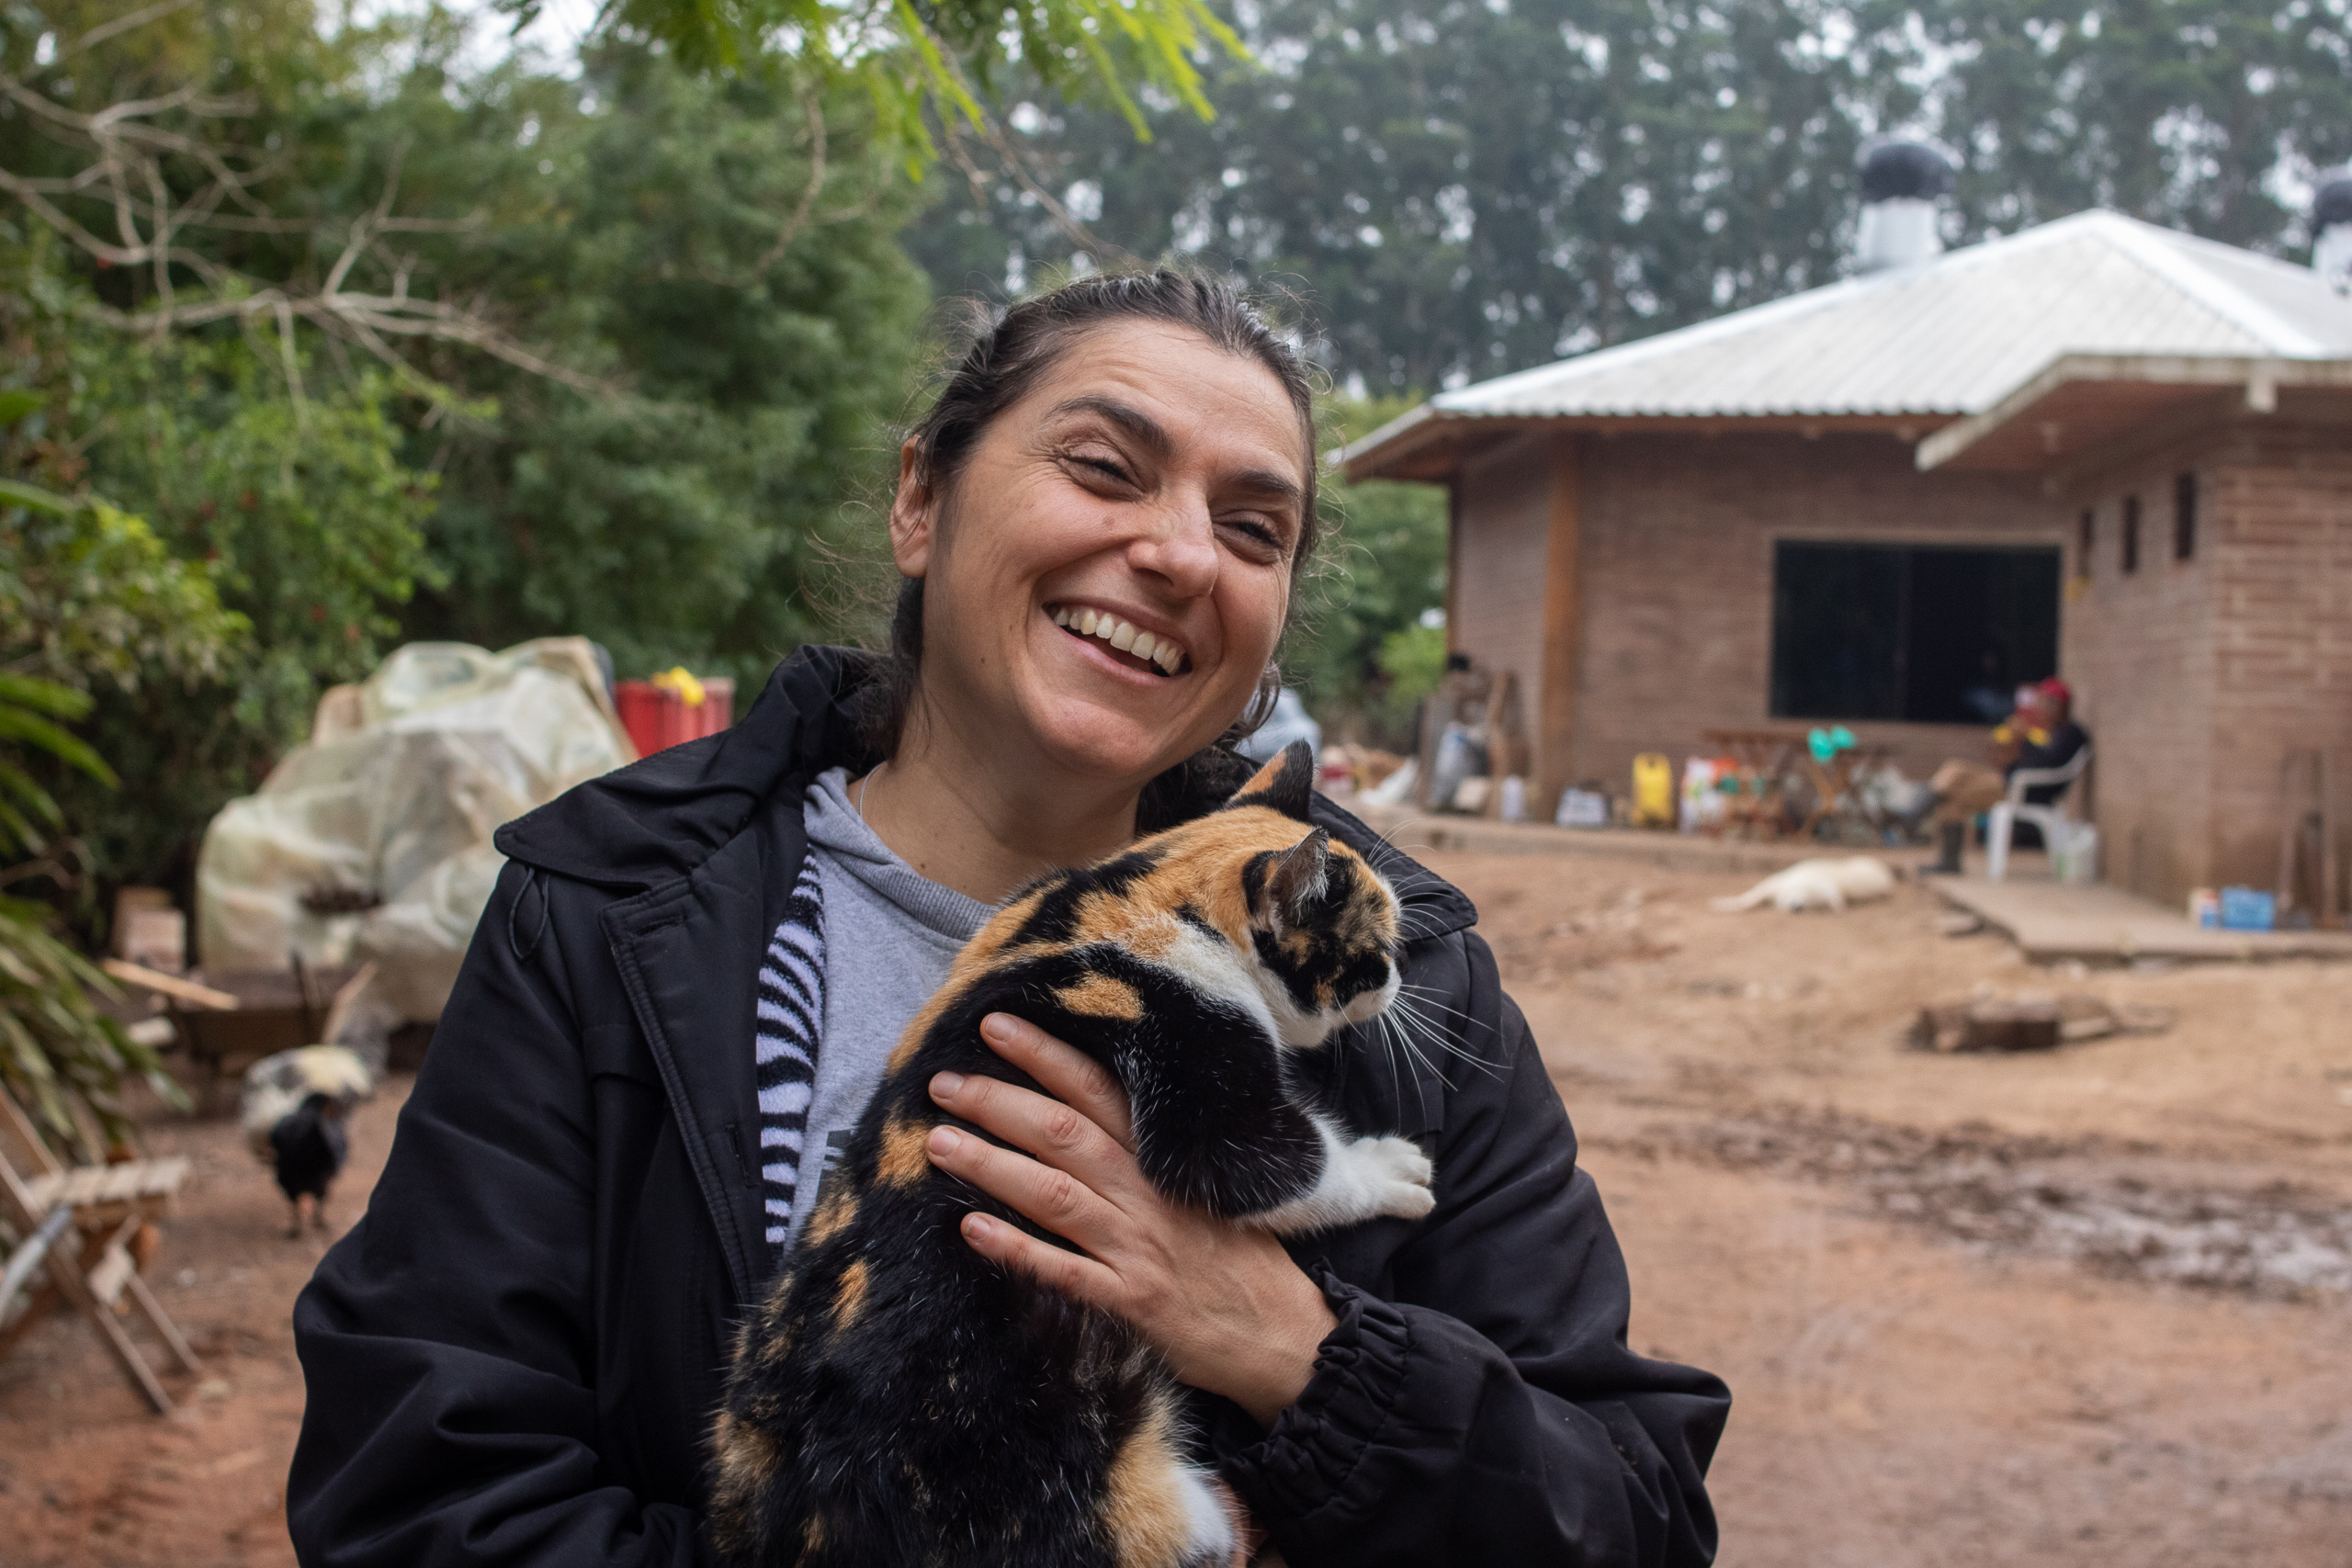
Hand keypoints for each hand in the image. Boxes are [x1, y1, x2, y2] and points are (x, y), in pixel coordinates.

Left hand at [923, 1011, 1337, 1430]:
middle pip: (1064, 1134)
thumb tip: (1087, 1107)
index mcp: (1167, 1157)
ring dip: (992, 1165)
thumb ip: (1154, 1151)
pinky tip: (972, 1229)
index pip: (1098, 1091)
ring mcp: (1139, 1247)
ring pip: (1055, 1195)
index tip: (996, 1026)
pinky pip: (1065, 1272)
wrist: (1287, 1335)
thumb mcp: (1210, 1186)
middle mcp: (1149, 1193)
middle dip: (999, 1102)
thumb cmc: (1243, 1257)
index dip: (1045, 1056)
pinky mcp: (1133, 1302)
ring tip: (938, 1141)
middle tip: (942, 1081)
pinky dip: (1018, 1248)